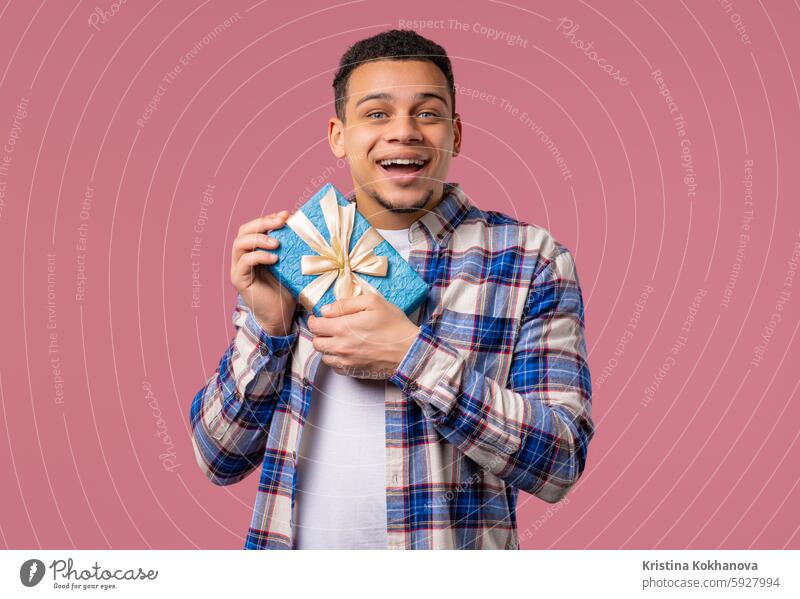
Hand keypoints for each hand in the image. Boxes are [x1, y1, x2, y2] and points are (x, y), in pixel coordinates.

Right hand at [230, 210, 296, 336]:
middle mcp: (242, 257)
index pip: (255, 227)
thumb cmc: (286, 290)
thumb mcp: (290, 265)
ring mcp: (238, 268)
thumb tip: (305, 227)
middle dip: (263, 222)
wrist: (281, 316)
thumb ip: (291, 248)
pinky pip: (244, 262)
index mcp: (254, 250)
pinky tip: (274, 258)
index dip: (268, 218)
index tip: (286, 214)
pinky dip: (258, 256)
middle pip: (244, 231)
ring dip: (259, 239)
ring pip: (239, 244)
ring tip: (277, 243)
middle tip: (281, 221)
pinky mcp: (239, 280)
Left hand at [307, 292, 420, 378]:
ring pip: (324, 356)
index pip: (314, 325)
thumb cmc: (394, 325)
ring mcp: (346, 362)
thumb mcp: (373, 302)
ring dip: (328, 347)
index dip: (315, 319)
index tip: (322, 316)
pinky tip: (348, 351)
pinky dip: (337, 359)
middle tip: (330, 327)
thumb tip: (326, 309)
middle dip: (320, 333)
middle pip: (316, 342)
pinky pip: (335, 367)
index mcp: (343, 328)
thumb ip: (346, 304)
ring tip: (339, 339)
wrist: (409, 351)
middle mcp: (340, 347)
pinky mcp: (353, 371)